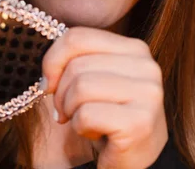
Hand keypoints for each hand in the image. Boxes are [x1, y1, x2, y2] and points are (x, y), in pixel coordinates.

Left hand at [41, 27, 167, 168]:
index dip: (52, 60)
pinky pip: (86, 115)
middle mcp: (147, 67)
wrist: (134, 157)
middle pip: (76, 65)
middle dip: (60, 92)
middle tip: (68, 110)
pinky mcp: (140, 123)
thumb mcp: (92, 76)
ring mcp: (148, 95)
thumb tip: (46, 65)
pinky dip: (80, 127)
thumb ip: (73, 58)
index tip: (50, 83)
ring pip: (80, 88)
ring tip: (84, 120)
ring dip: (70, 110)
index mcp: (134, 48)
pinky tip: (96, 133)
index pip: (77, 37)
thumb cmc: (106, 113)